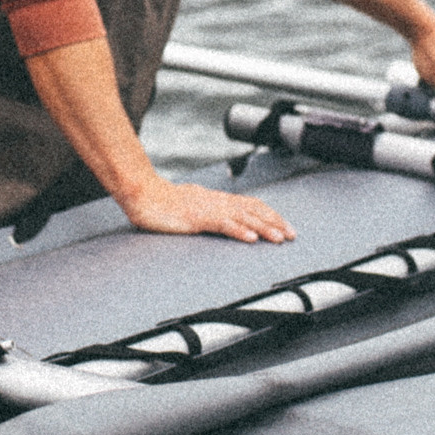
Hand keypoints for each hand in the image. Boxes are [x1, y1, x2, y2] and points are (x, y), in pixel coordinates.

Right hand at [115, 175, 294, 243]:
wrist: (141, 195)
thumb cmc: (161, 204)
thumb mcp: (190, 207)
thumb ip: (206, 212)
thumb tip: (219, 219)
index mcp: (216, 199)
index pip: (250, 204)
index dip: (269, 215)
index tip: (285, 226)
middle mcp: (216, 201)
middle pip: (253, 210)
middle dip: (275, 222)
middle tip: (292, 235)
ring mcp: (207, 208)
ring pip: (243, 217)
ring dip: (263, 228)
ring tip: (279, 238)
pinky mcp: (196, 217)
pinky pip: (222, 224)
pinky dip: (239, 231)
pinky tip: (251, 239)